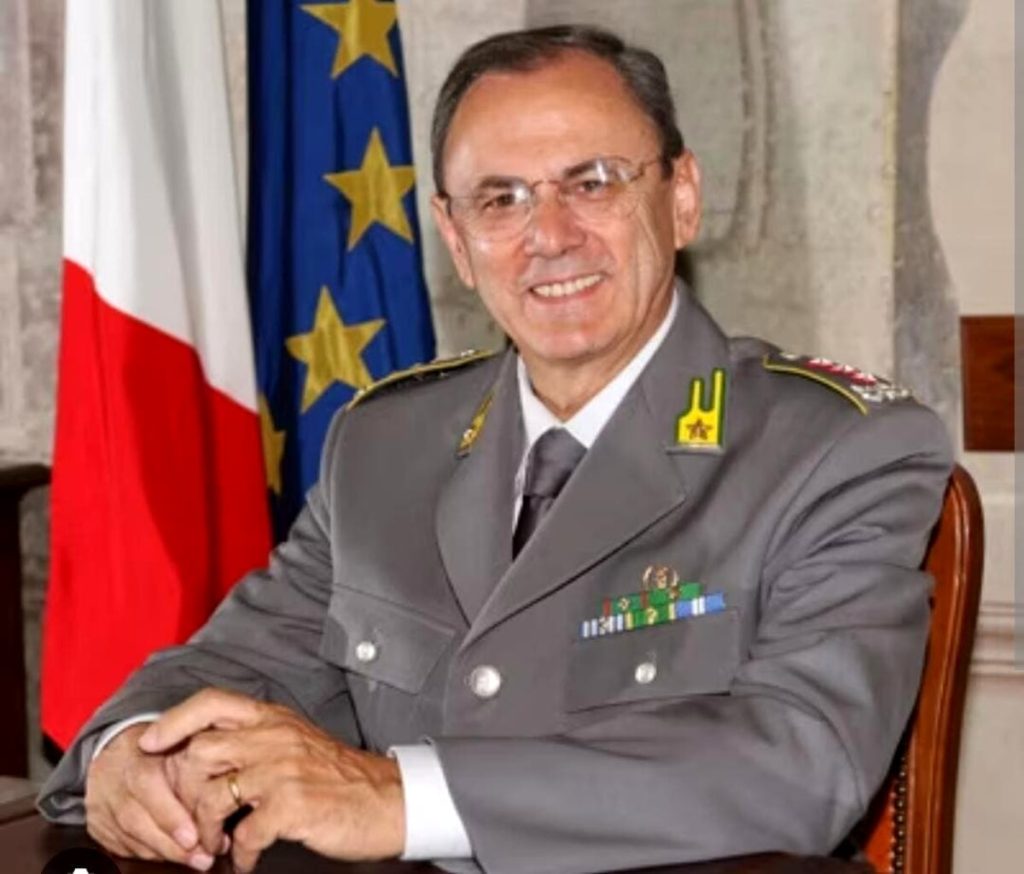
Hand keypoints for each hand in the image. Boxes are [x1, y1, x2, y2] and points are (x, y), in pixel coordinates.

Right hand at [85, 723, 215, 869]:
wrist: (116, 748)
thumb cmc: (162, 744)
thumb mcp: (181, 738)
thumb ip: (198, 760)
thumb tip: (229, 789)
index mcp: (136, 753)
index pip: (147, 783)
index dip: (170, 814)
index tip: (196, 836)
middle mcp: (113, 780)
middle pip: (136, 819)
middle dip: (171, 844)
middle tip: (203, 857)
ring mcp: (101, 804)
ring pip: (129, 837)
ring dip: (164, 852)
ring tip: (195, 859)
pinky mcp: (97, 824)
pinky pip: (122, 845)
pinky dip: (149, 852)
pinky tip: (171, 854)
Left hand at [140, 688, 405, 872]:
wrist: (388, 799)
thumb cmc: (341, 776)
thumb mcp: (297, 740)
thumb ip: (257, 738)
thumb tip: (205, 752)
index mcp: (274, 718)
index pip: (212, 702)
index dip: (174, 720)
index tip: (151, 743)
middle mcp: (275, 737)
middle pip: (199, 753)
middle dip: (184, 793)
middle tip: (194, 819)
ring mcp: (283, 770)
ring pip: (212, 795)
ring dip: (206, 830)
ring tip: (217, 846)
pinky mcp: (293, 805)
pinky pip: (243, 835)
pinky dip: (239, 855)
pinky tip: (248, 860)